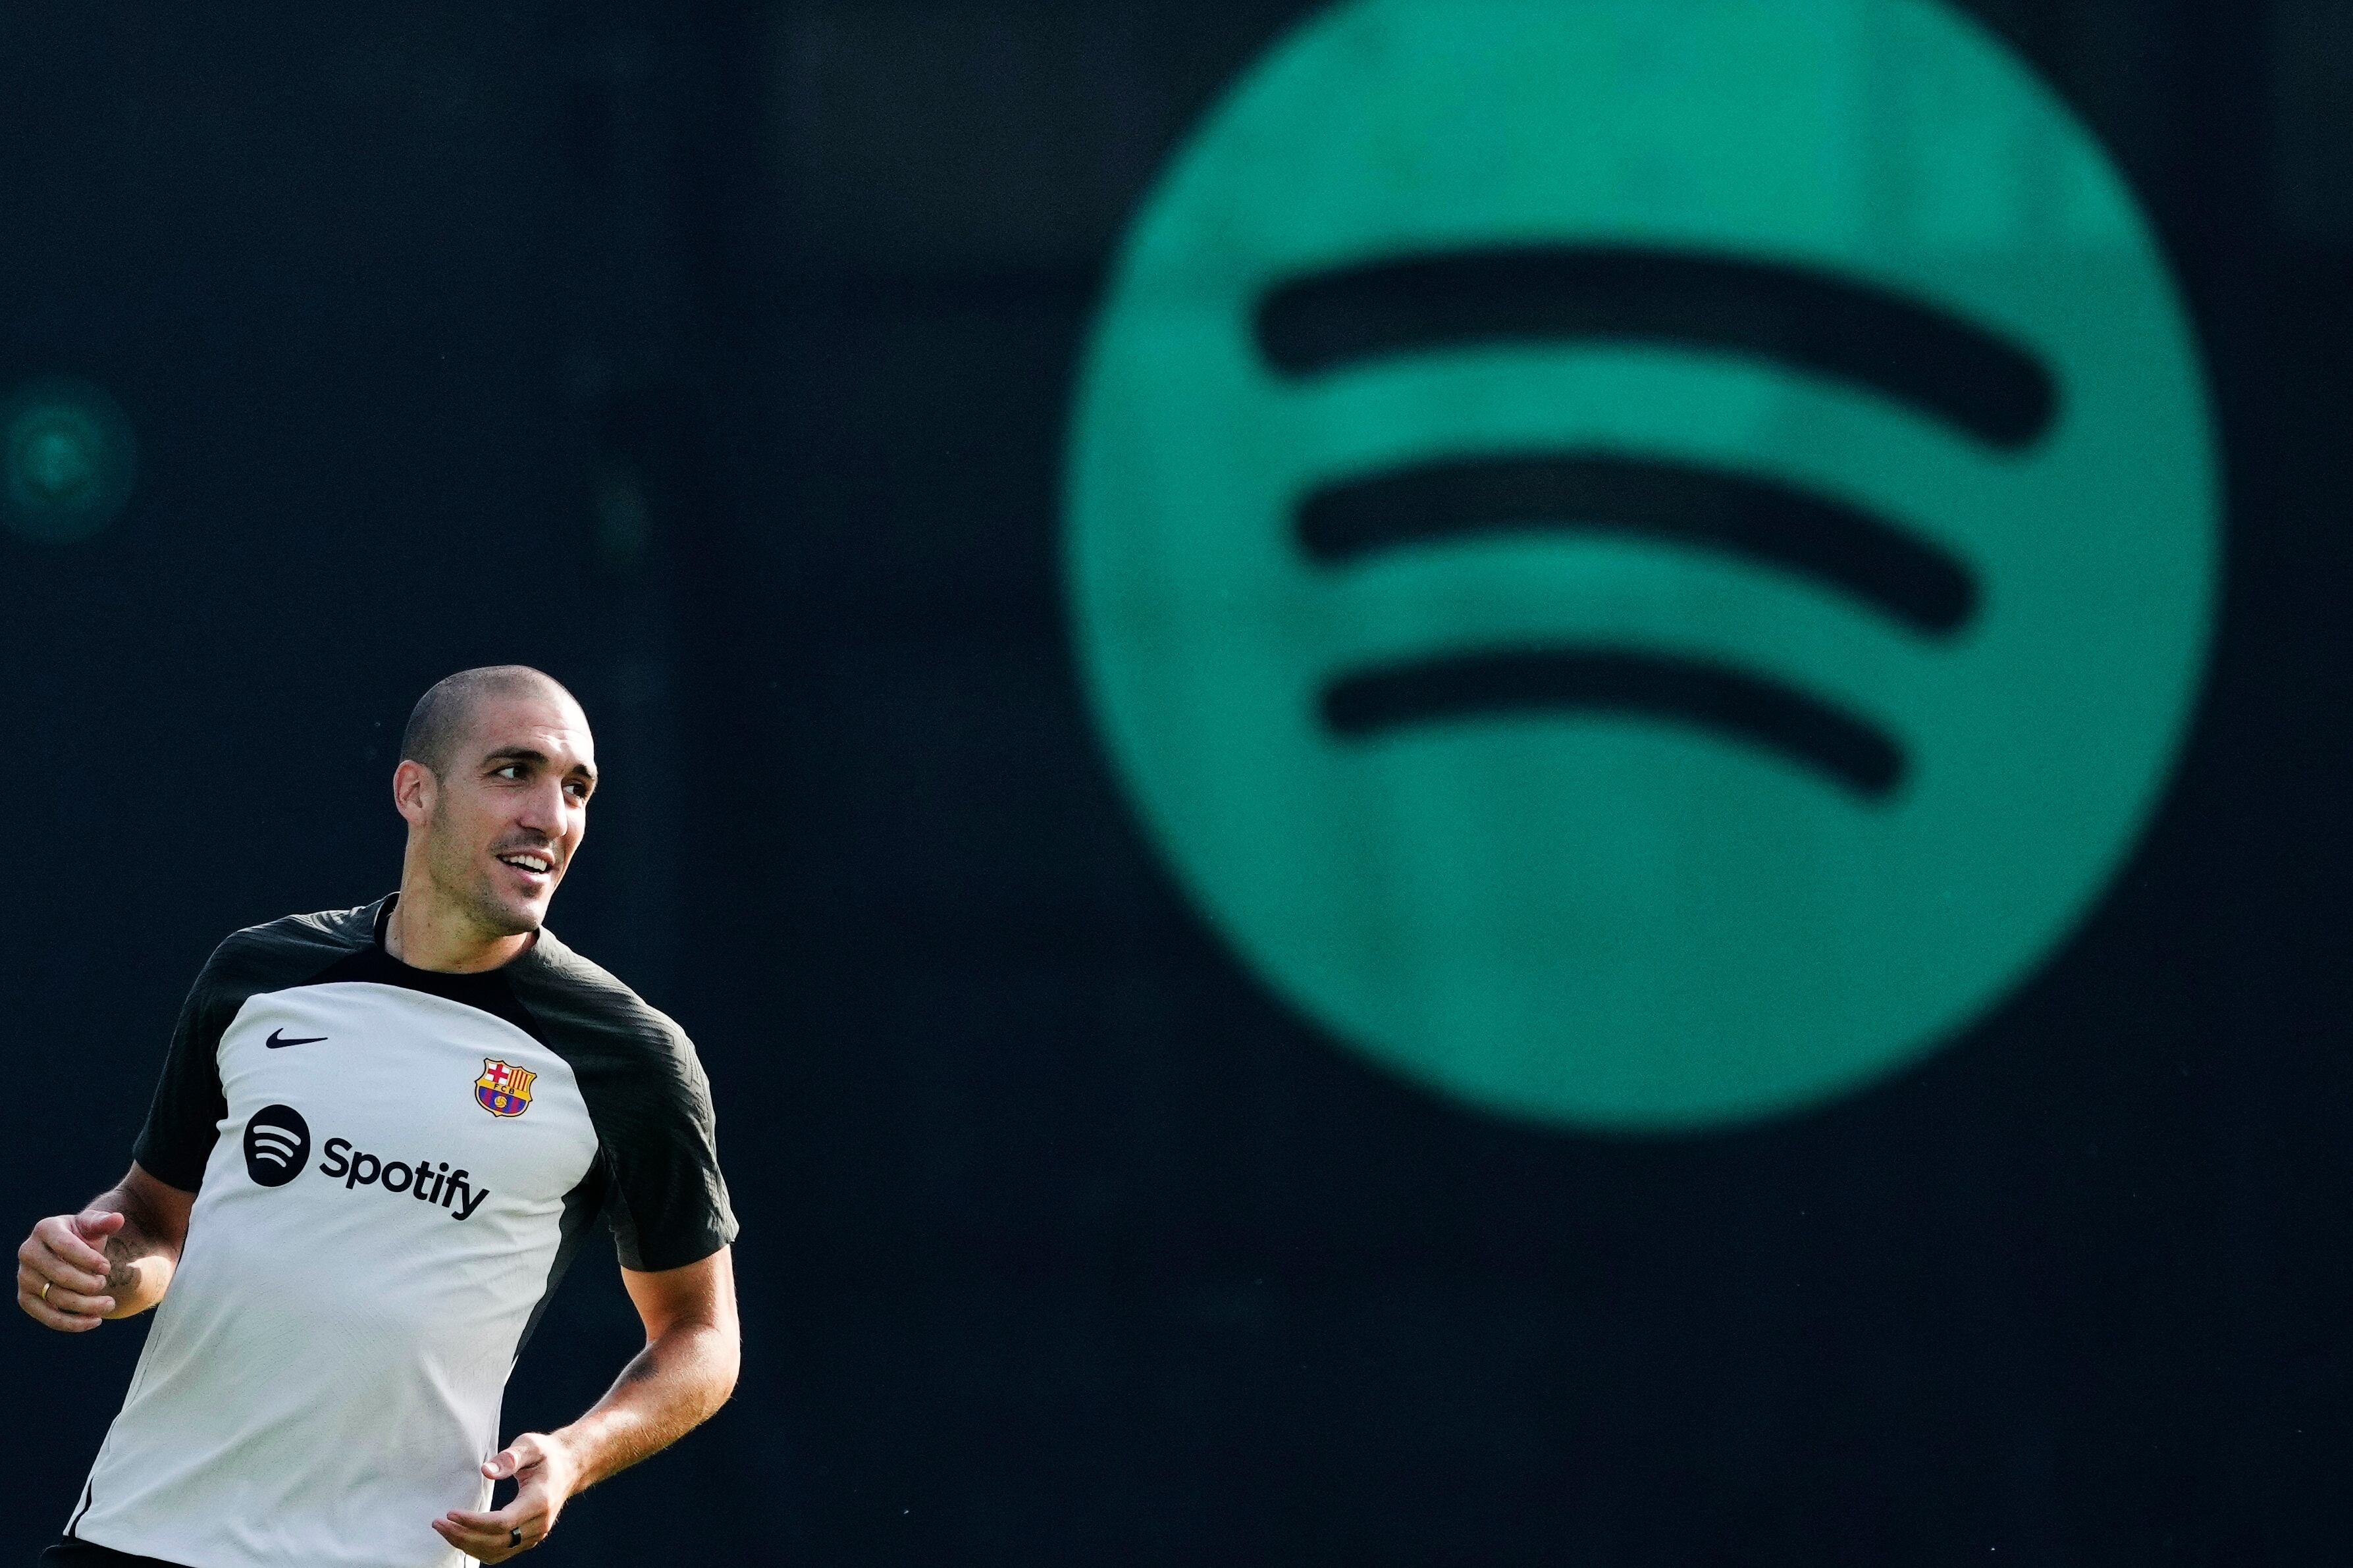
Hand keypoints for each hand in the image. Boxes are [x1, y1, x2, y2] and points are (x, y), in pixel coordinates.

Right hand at [16, 1210, 122, 1331]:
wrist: (68, 1252)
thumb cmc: (83, 1236)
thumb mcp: (93, 1225)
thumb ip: (104, 1222)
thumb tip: (118, 1218)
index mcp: (45, 1229)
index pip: (64, 1245)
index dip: (88, 1259)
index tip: (108, 1268)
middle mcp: (28, 1252)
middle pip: (60, 1275)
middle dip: (89, 1284)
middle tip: (106, 1284)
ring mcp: (24, 1277)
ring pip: (55, 1297)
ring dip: (86, 1305)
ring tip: (109, 1304)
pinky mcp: (25, 1298)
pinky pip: (47, 1316)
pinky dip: (72, 1323)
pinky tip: (94, 1321)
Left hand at [433, 1432, 578, 1562]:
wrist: (570, 1467)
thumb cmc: (547, 1454)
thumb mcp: (531, 1446)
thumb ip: (510, 1457)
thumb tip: (486, 1471)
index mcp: (540, 1501)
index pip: (502, 1523)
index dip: (473, 1522)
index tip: (450, 1513)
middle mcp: (539, 1524)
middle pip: (496, 1542)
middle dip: (462, 1535)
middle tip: (437, 1522)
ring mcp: (535, 1534)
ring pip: (495, 1552)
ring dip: (466, 1545)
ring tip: (444, 1529)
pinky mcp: (528, 1539)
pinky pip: (499, 1552)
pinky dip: (477, 1548)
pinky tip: (462, 1536)